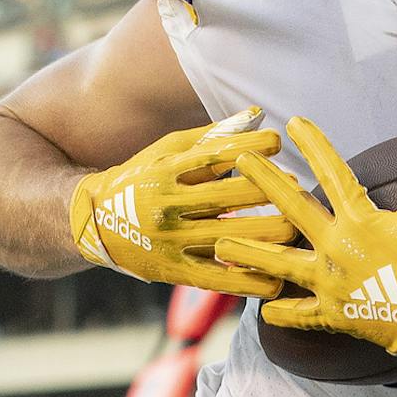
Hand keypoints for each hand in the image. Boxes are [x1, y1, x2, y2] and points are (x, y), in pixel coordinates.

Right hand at [69, 107, 295, 294]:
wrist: (94, 223)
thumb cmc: (141, 178)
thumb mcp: (167, 151)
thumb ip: (212, 136)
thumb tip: (257, 116)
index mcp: (167, 170)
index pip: (217, 155)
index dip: (252, 148)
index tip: (279, 143)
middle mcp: (168, 204)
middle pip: (232, 197)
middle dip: (273, 194)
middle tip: (302, 192)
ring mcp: (171, 240)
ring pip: (232, 238)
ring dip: (271, 235)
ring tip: (299, 231)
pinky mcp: (173, 271)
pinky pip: (217, 280)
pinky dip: (249, 281)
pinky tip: (276, 279)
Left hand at [216, 120, 396, 364]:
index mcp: (361, 221)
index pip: (333, 173)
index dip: (314, 146)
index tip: (294, 123)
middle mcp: (337, 250)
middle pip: (292, 210)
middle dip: (264, 184)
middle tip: (239, 164)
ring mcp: (330, 284)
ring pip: (280, 266)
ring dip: (248, 255)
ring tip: (218, 246)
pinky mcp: (334, 314)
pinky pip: (300, 314)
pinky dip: (281, 312)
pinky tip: (260, 307)